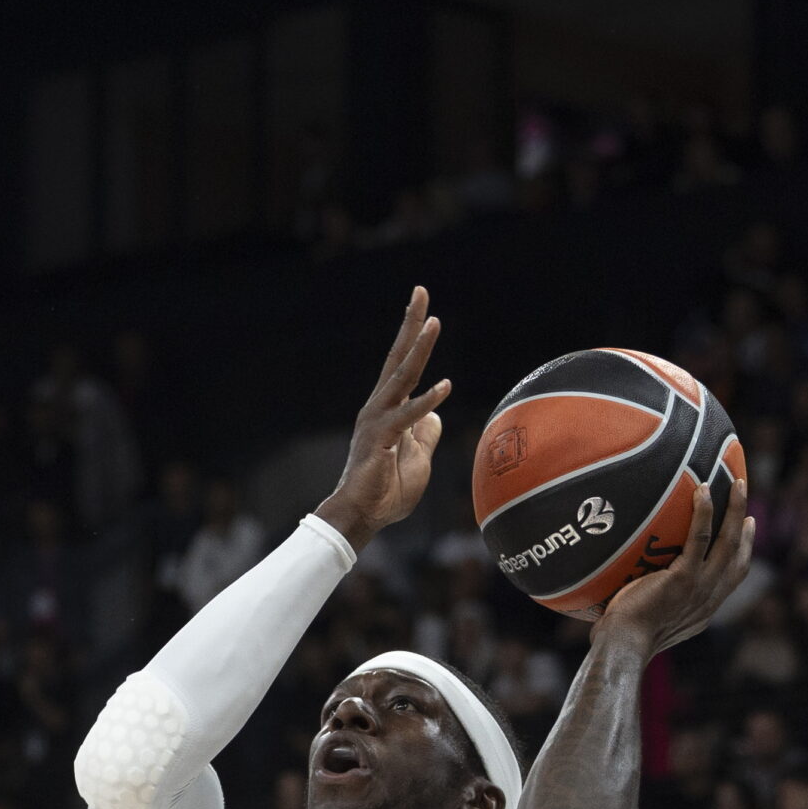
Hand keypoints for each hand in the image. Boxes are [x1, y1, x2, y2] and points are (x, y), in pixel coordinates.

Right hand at [314, 287, 448, 550]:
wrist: (362, 517)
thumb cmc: (387, 492)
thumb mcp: (418, 459)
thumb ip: (425, 435)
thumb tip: (435, 414)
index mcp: (388, 410)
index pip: (404, 365)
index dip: (413, 336)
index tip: (424, 307)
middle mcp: (379, 408)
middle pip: (398, 358)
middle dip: (411, 324)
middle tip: (421, 291)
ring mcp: (378, 421)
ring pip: (402, 378)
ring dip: (419, 349)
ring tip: (434, 322)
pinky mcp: (381, 440)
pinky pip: (407, 417)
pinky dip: (427, 401)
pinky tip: (445, 386)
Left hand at [595, 477, 752, 656]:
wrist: (622, 647)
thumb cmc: (623, 639)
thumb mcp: (651, 623)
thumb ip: (656, 604)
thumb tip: (637, 587)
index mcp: (705, 609)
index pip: (734, 574)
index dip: (743, 548)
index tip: (746, 526)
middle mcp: (709, 598)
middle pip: (738, 553)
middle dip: (743, 521)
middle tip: (742, 493)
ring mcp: (699, 587)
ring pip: (727, 542)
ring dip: (734, 509)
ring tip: (735, 482)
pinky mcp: (684, 578)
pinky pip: (699, 539)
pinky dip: (704, 513)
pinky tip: (702, 490)